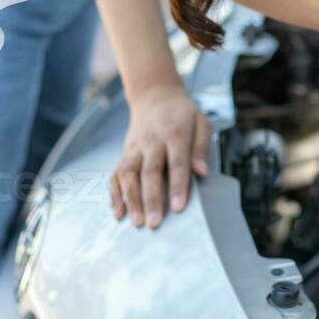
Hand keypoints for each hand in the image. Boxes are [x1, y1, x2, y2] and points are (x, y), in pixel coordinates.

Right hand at [109, 82, 211, 228]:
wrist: (155, 95)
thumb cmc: (183, 114)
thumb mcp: (201, 122)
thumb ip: (202, 147)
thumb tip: (203, 172)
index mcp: (175, 133)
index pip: (177, 162)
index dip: (177, 185)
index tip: (178, 207)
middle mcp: (152, 141)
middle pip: (149, 171)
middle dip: (151, 198)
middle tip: (154, 223)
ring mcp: (135, 147)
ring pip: (129, 174)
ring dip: (131, 199)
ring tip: (136, 222)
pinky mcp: (125, 153)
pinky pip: (115, 174)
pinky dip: (115, 194)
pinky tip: (119, 212)